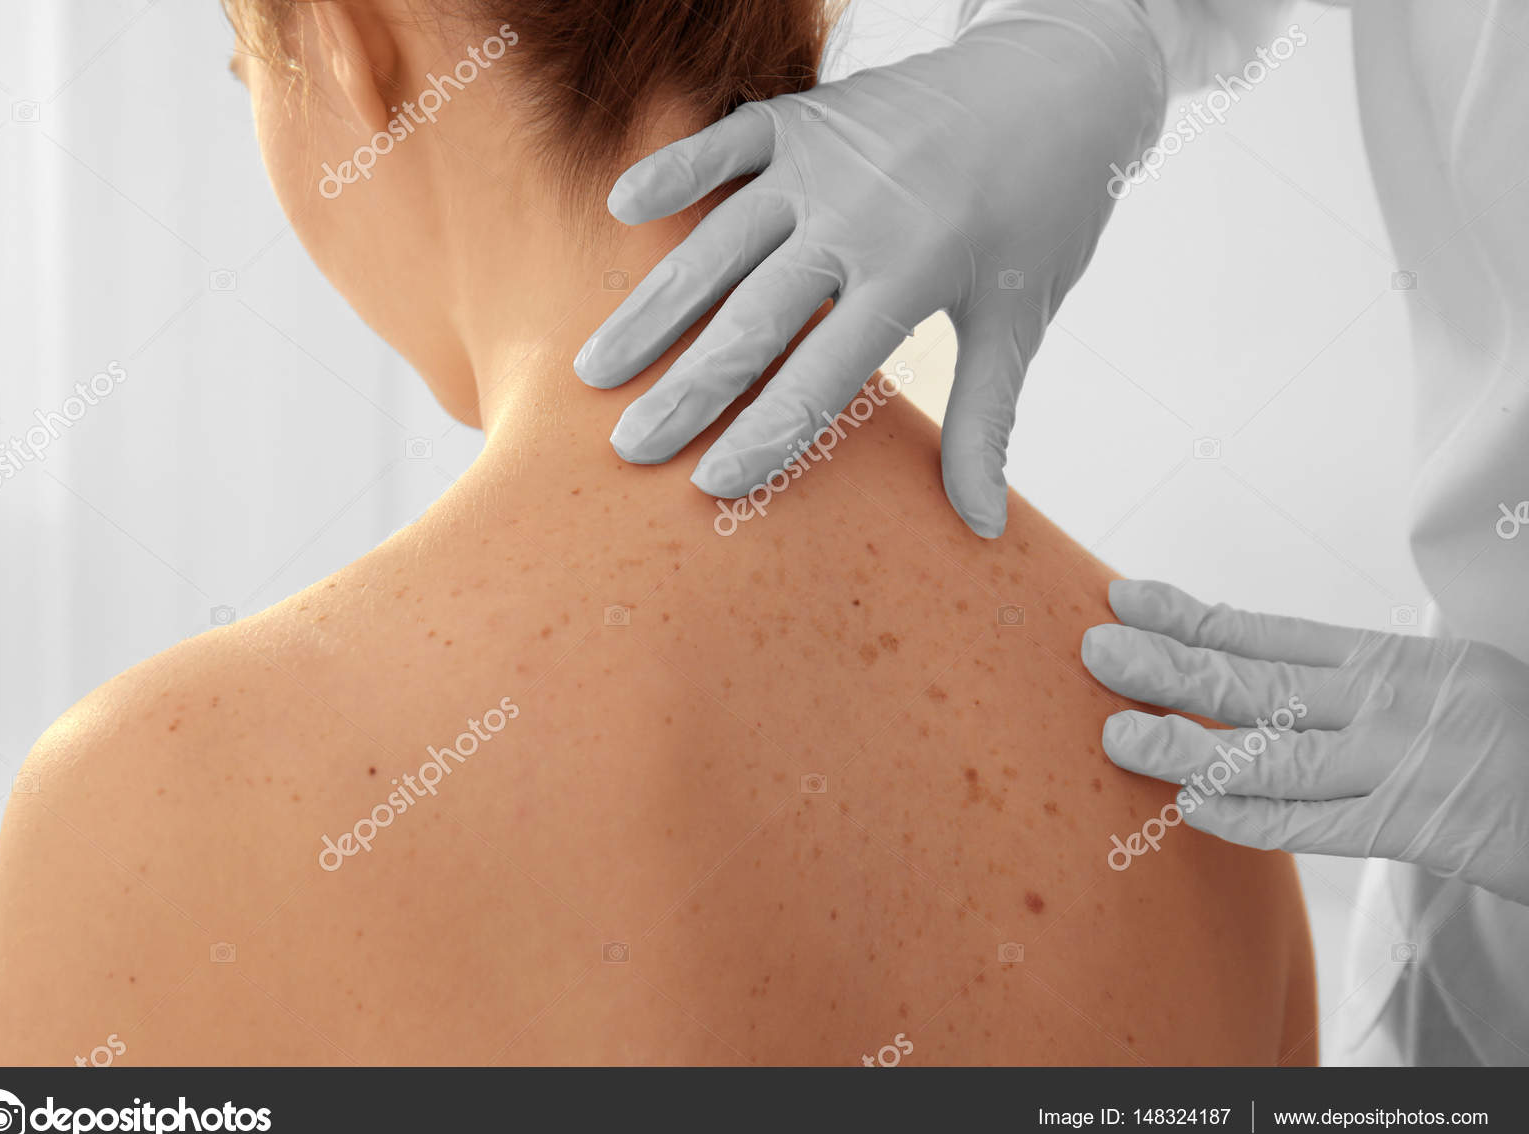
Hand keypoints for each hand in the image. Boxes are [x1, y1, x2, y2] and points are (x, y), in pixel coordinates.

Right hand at [576, 1, 1165, 536]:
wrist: (1061, 80)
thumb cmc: (1042, 212)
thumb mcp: (1021, 320)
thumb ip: (984, 423)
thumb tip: (981, 530)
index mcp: (916, 270)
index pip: (822, 375)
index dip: (764, 435)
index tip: (709, 486)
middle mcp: (859, 213)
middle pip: (752, 318)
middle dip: (685, 390)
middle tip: (627, 447)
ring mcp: (824, 159)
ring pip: (718, 244)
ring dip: (653, 308)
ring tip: (595, 369)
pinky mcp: (804, 114)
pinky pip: (724, 144)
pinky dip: (671, 171)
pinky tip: (617, 210)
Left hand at [1081, 580, 1528, 905]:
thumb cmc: (1516, 744)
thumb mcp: (1443, 686)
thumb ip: (1356, 685)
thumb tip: (1261, 681)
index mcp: (1395, 659)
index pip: (1269, 634)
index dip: (1191, 617)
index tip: (1126, 597)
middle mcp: (1392, 700)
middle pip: (1258, 682)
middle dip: (1170, 666)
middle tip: (1097, 651)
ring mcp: (1402, 762)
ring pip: (1274, 752)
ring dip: (1190, 745)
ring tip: (1120, 734)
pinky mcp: (1419, 825)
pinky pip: (1317, 824)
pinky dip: (1251, 816)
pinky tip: (1192, 806)